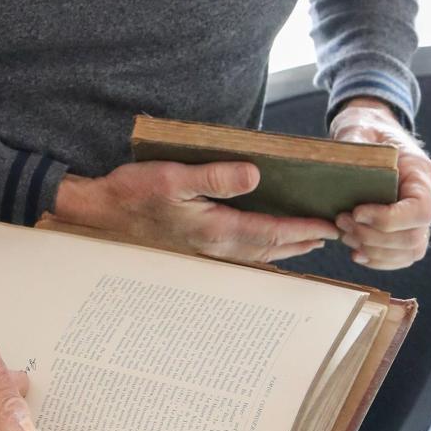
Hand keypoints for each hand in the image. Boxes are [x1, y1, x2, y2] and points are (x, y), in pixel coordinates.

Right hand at [55, 162, 337, 263]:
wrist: (100, 213)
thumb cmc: (133, 192)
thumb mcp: (174, 177)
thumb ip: (216, 177)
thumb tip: (256, 176)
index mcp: (215, 229)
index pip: (270, 231)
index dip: (302, 228)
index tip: (329, 225)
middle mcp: (214, 246)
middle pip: (269, 248)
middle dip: (301, 242)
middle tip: (330, 237)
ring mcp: (204, 250)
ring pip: (255, 254)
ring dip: (283, 249)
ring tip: (305, 242)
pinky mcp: (194, 247)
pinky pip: (239, 252)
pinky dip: (260, 249)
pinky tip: (261, 244)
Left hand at [330, 97, 430, 268]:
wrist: (371, 131)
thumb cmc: (365, 129)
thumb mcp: (358, 129)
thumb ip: (355, 145)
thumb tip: (340, 165)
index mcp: (420, 173)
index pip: (421, 210)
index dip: (389, 220)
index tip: (357, 212)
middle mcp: (426, 197)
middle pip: (415, 237)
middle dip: (374, 237)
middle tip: (342, 222)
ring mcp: (417, 214)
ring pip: (410, 251)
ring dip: (374, 250)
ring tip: (345, 235)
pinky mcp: (404, 226)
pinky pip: (402, 255)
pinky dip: (379, 260)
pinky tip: (357, 252)